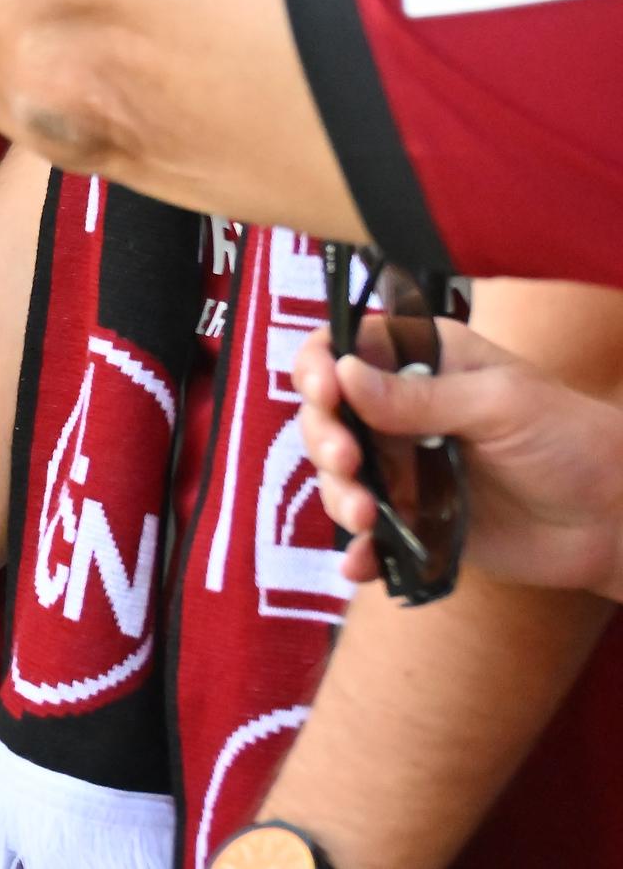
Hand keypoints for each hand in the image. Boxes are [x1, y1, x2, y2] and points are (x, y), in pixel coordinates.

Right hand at [296, 321, 622, 599]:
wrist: (616, 521)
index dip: (319, 365)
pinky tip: (359, 566)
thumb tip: (342, 374)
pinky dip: (358, 551)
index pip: (344, 347)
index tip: (324, 394)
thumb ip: (419, 396)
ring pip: (340, 475)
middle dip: (325, 439)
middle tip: (349, 465)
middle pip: (328, 414)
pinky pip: (370, 535)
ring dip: (339, 495)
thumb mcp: (500, 405)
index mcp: (424, 360)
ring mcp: (407, 465)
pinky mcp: (415, 517)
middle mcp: (403, 409)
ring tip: (367, 518)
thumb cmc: (572, 441)